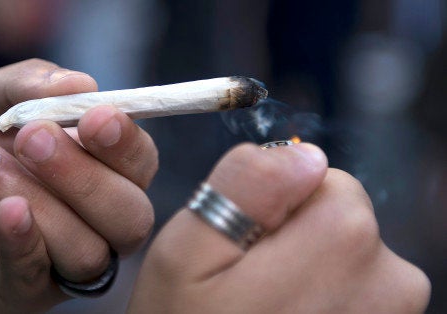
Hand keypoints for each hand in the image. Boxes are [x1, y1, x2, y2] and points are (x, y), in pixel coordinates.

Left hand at [0, 59, 157, 312]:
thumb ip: (27, 84)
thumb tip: (82, 83)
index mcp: (96, 169)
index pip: (139, 162)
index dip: (126, 143)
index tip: (94, 117)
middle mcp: (92, 222)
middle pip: (130, 215)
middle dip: (85, 176)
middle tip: (30, 139)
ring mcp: (60, 264)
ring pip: (87, 250)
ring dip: (40, 201)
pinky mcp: (20, 296)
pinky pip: (38, 277)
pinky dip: (24, 241)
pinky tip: (4, 210)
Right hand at [128, 143, 429, 312]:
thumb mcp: (187, 254)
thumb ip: (245, 187)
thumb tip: (304, 154)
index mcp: (344, 238)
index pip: (322, 177)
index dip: (274, 205)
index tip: (242, 250)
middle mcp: (394, 280)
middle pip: (341, 219)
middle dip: (295, 239)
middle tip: (247, 289)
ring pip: (348, 260)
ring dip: (308, 276)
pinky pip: (353, 299)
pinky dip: (322, 307)